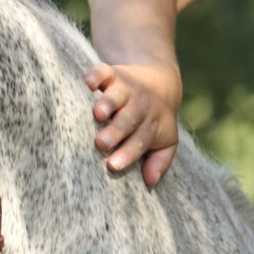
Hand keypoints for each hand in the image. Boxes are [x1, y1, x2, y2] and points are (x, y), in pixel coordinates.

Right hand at [84, 59, 181, 185]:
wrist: (161, 81)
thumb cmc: (155, 121)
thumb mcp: (165, 141)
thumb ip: (159, 162)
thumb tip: (150, 182)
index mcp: (150, 126)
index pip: (139, 141)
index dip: (127, 154)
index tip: (113, 166)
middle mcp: (139, 107)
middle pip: (128, 120)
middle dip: (116, 131)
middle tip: (102, 143)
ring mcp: (126, 90)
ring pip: (117, 96)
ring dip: (108, 103)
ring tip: (98, 113)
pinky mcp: (113, 74)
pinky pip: (104, 72)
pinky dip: (96, 74)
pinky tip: (89, 81)